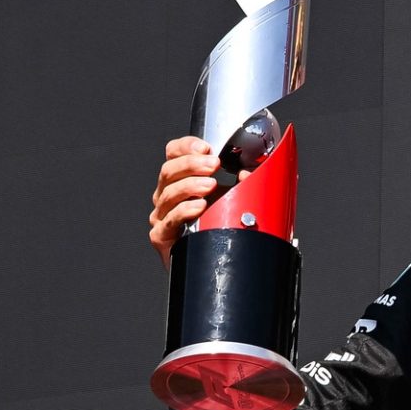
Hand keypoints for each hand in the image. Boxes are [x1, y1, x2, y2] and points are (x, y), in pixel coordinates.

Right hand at [150, 136, 236, 267]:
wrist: (214, 262)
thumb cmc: (222, 228)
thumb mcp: (235, 198)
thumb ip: (243, 183)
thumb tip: (249, 173)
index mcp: (181, 180)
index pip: (174, 154)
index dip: (186, 147)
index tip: (206, 148)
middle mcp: (168, 195)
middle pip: (169, 170)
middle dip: (192, 164)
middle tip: (214, 165)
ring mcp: (162, 215)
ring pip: (168, 193)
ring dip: (190, 186)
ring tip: (211, 185)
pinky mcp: (161, 236)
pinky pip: (169, 220)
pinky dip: (184, 211)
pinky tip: (199, 207)